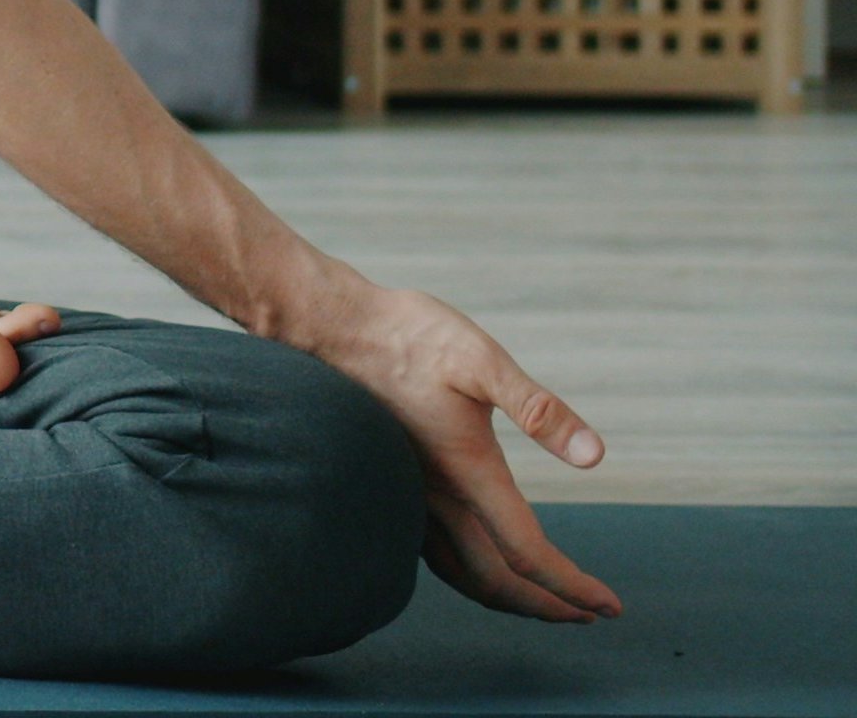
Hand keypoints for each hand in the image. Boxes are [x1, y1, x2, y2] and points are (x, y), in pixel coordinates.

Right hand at [301, 280, 620, 624]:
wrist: (331, 326)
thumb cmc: (407, 336)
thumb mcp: (481, 359)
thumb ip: (538, 409)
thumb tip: (594, 456)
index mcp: (466, 472)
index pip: (527, 553)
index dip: (572, 587)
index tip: (609, 605)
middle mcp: (434, 497)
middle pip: (495, 581)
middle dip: (546, 605)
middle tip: (588, 614)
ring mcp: (408, 494)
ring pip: (460, 574)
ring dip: (507, 597)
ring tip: (542, 599)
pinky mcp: (392, 483)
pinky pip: (434, 553)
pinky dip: (469, 575)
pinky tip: (480, 558)